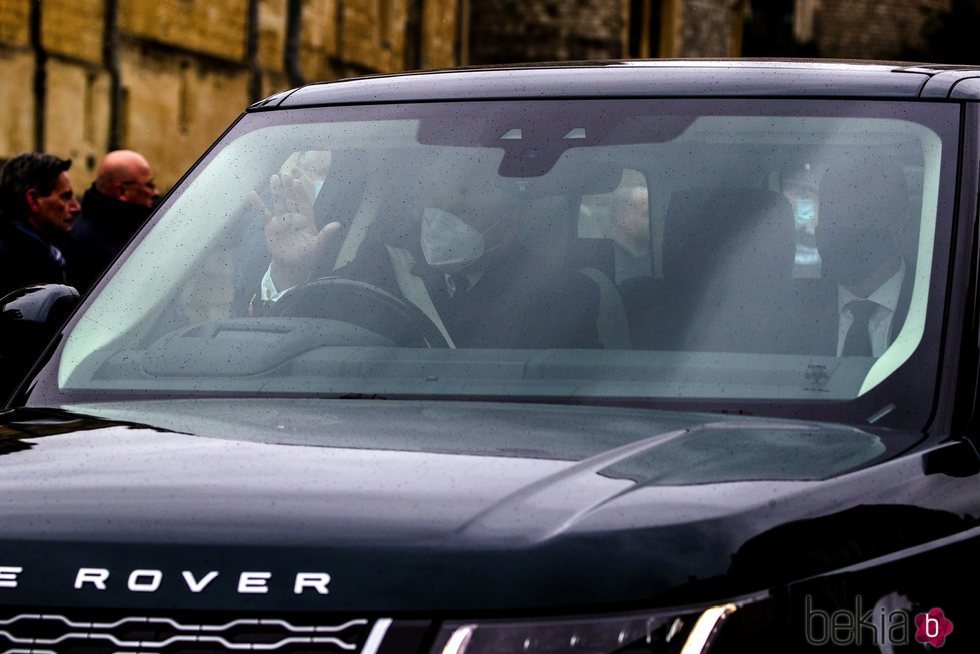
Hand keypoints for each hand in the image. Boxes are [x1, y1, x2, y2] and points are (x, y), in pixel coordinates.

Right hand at [249, 172, 340, 289]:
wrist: (292, 265)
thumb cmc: (307, 256)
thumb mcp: (318, 246)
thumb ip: (326, 235)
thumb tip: (337, 225)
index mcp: (306, 220)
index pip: (304, 203)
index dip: (301, 192)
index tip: (298, 181)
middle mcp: (294, 216)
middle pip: (291, 199)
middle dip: (289, 187)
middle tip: (285, 173)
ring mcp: (282, 220)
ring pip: (279, 202)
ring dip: (276, 191)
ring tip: (273, 177)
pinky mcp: (271, 226)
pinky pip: (264, 213)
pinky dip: (258, 204)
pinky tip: (252, 193)